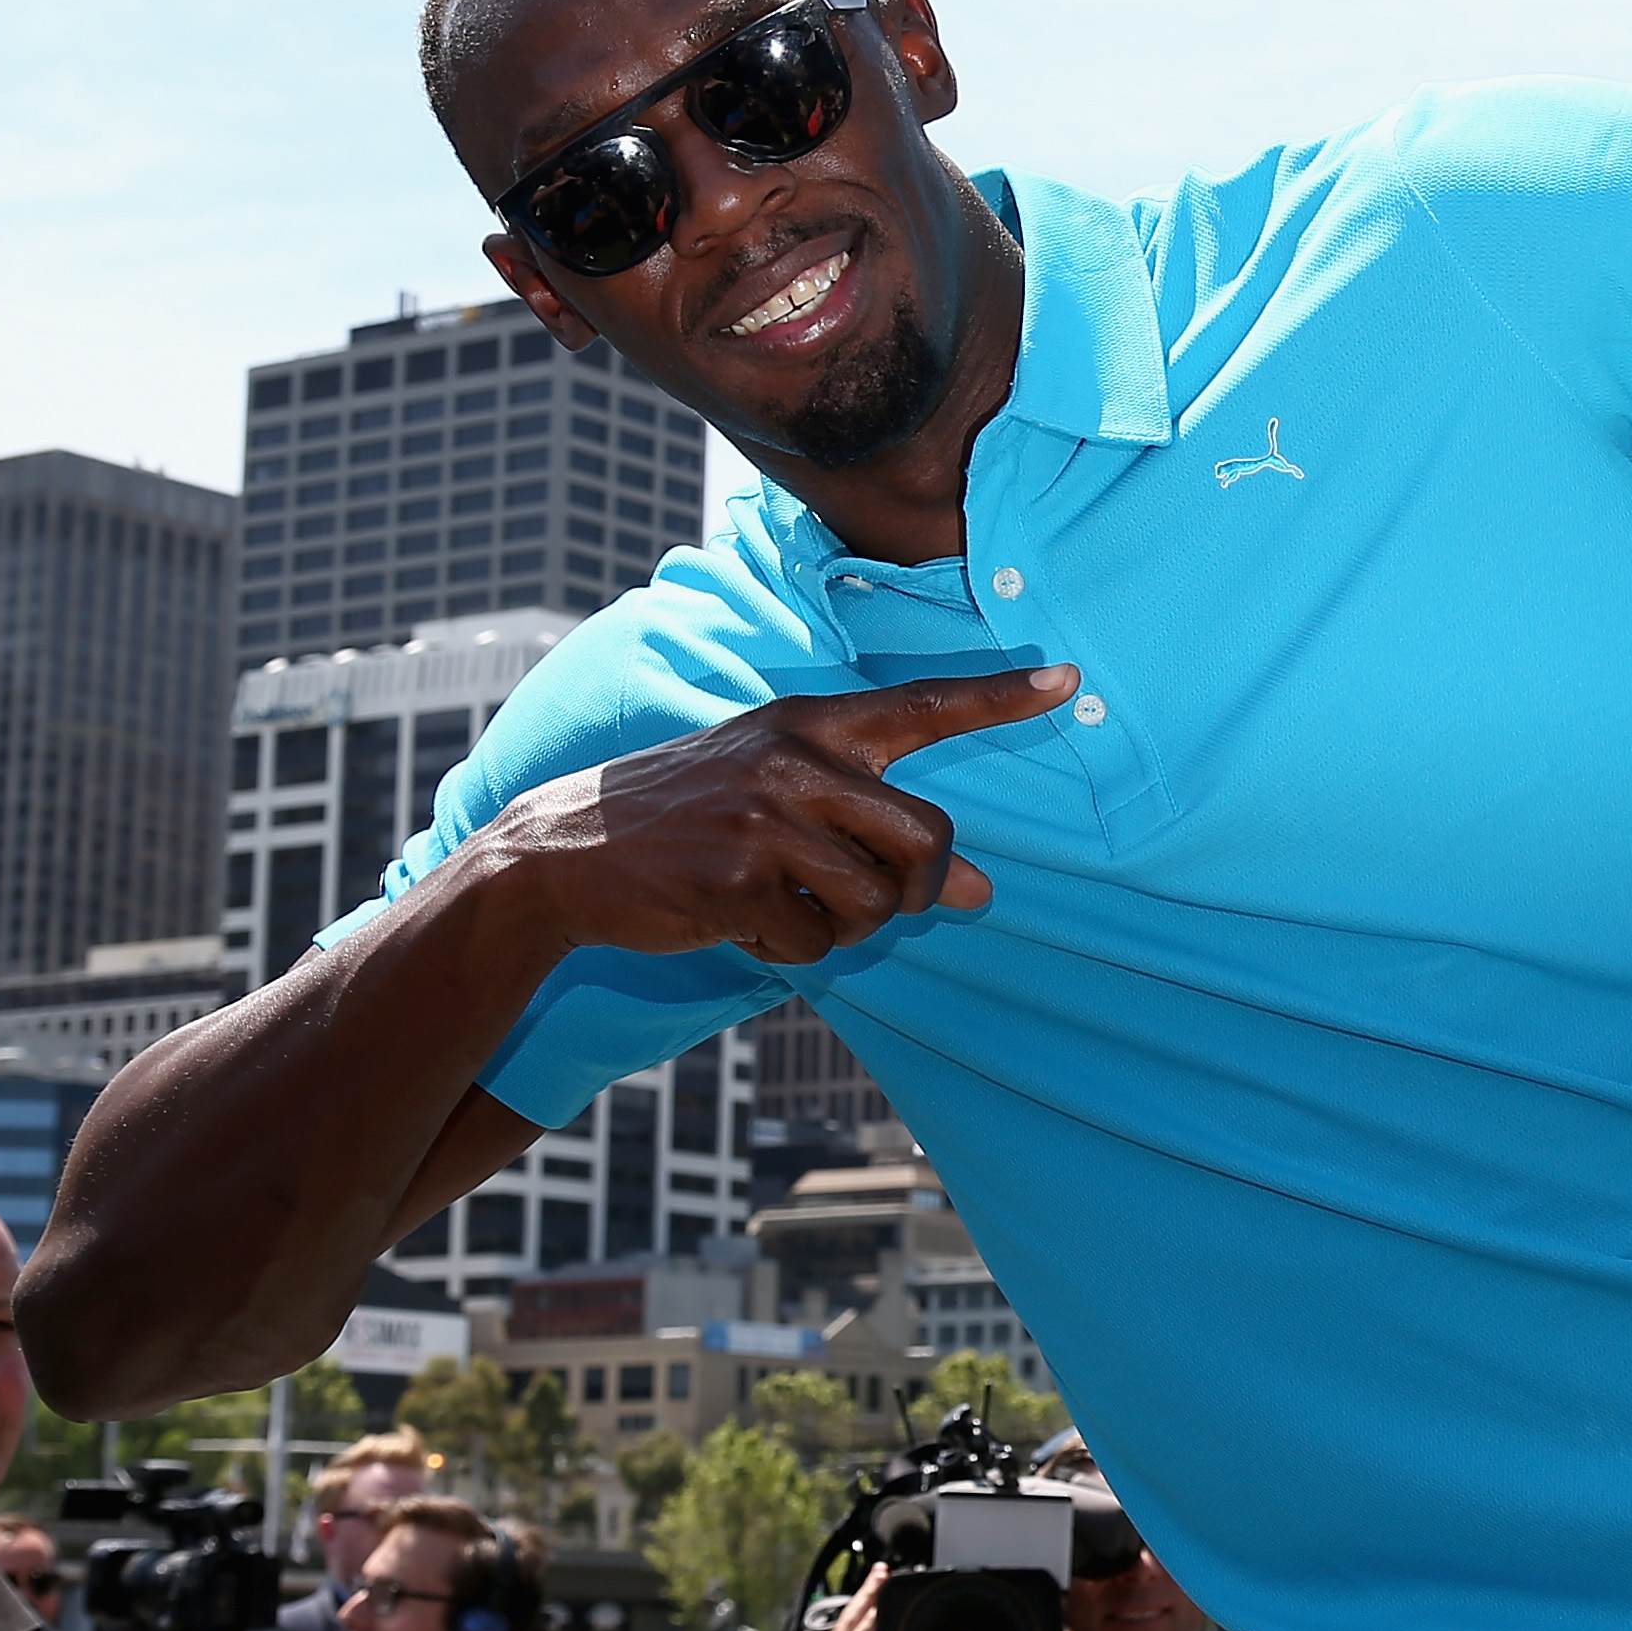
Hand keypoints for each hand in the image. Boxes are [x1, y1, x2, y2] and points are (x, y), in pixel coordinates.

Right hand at [475, 667, 1078, 965]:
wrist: (564, 848)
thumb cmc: (691, 815)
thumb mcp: (777, 792)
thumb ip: (874, 825)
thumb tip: (980, 891)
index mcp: (811, 723)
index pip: (924, 705)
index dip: (1000, 697)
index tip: (1067, 680)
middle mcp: (797, 762)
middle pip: (928, 838)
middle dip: (923, 889)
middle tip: (892, 903)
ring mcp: (767, 821)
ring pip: (877, 903)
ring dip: (849, 927)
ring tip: (794, 907)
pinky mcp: (739, 882)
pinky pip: (816, 942)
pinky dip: (793, 950)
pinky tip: (748, 922)